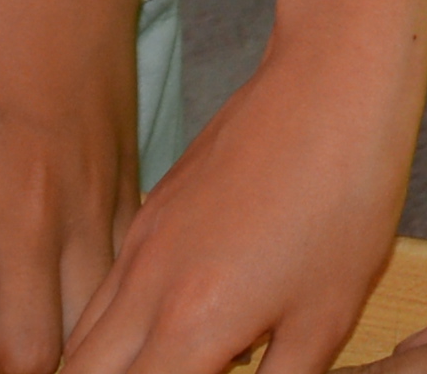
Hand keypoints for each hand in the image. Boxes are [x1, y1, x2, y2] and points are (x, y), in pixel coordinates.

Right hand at [66, 0, 426, 373]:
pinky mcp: (150, 214)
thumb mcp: (323, 319)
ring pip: (82, 336)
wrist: (331, 82)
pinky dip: (108, 333)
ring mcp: (140, 243)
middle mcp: (145, 286)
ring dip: (96, 372)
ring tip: (143, 371)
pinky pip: (104, 291)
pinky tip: (147, 344)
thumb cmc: (344, 197)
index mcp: (189, 324)